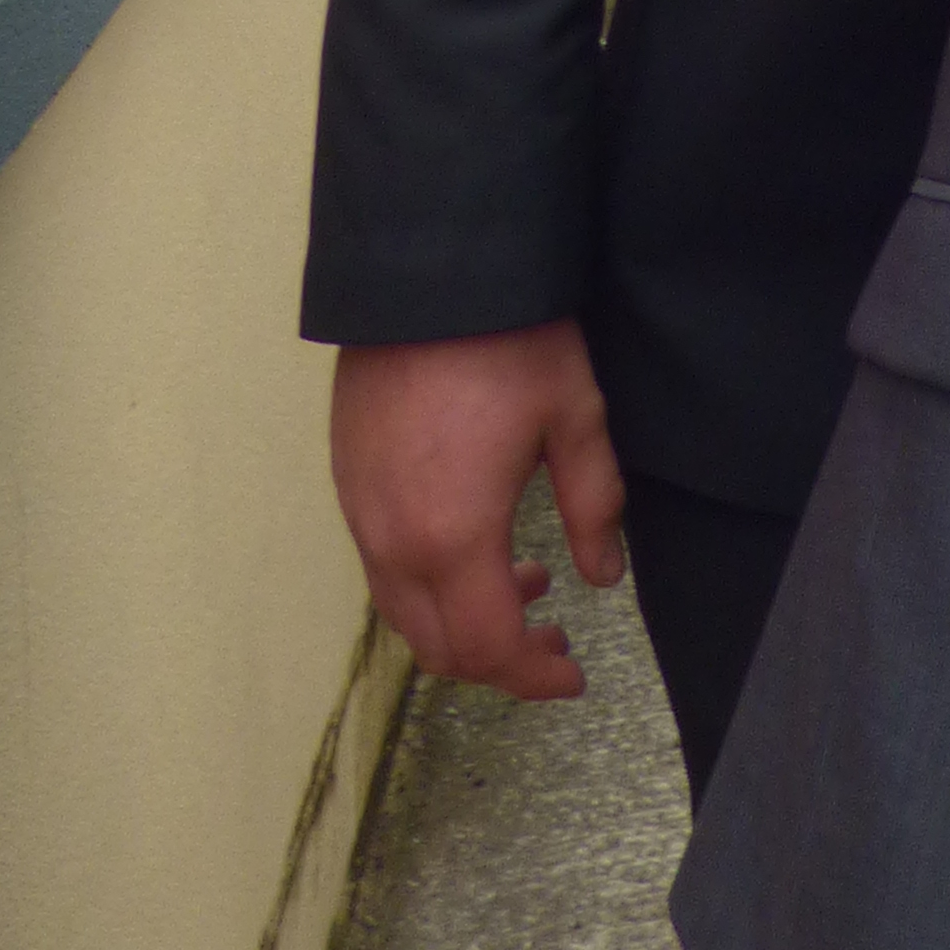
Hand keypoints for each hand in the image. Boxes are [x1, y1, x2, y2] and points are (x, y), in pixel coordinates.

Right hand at [331, 320, 625, 700]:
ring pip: (404, 614)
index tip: (572, 675)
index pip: (488, 647)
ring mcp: (361, 516)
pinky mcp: (347, 486)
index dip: (533, 677)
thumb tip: (602, 576)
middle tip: (554, 640)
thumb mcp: (575, 417)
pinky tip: (477, 543)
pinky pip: (384, 570)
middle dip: (499, 662)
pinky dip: (430, 585)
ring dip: (462, 621)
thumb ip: (593, 506)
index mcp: (452, 538)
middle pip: (438, 647)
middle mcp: (393, 543)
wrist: (424, 273)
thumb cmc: (509, 340)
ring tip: (526, 580)